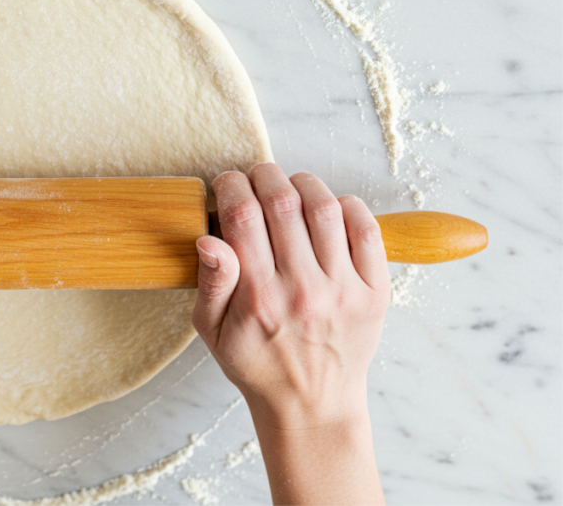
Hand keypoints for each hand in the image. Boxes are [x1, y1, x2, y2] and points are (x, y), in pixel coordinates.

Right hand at [191, 163, 388, 505]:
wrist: (311, 405)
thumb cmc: (258, 365)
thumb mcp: (212, 331)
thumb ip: (211, 283)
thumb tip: (207, 239)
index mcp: (258, 298)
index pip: (242, 217)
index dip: (232, 187)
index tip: (227, 184)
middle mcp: (302, 291)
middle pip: (283, 204)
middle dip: (265, 176)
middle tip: (257, 176)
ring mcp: (343, 290)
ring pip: (325, 208)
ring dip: (304, 184)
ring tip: (291, 188)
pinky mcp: (374, 292)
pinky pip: (367, 230)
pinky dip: (348, 206)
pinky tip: (329, 209)